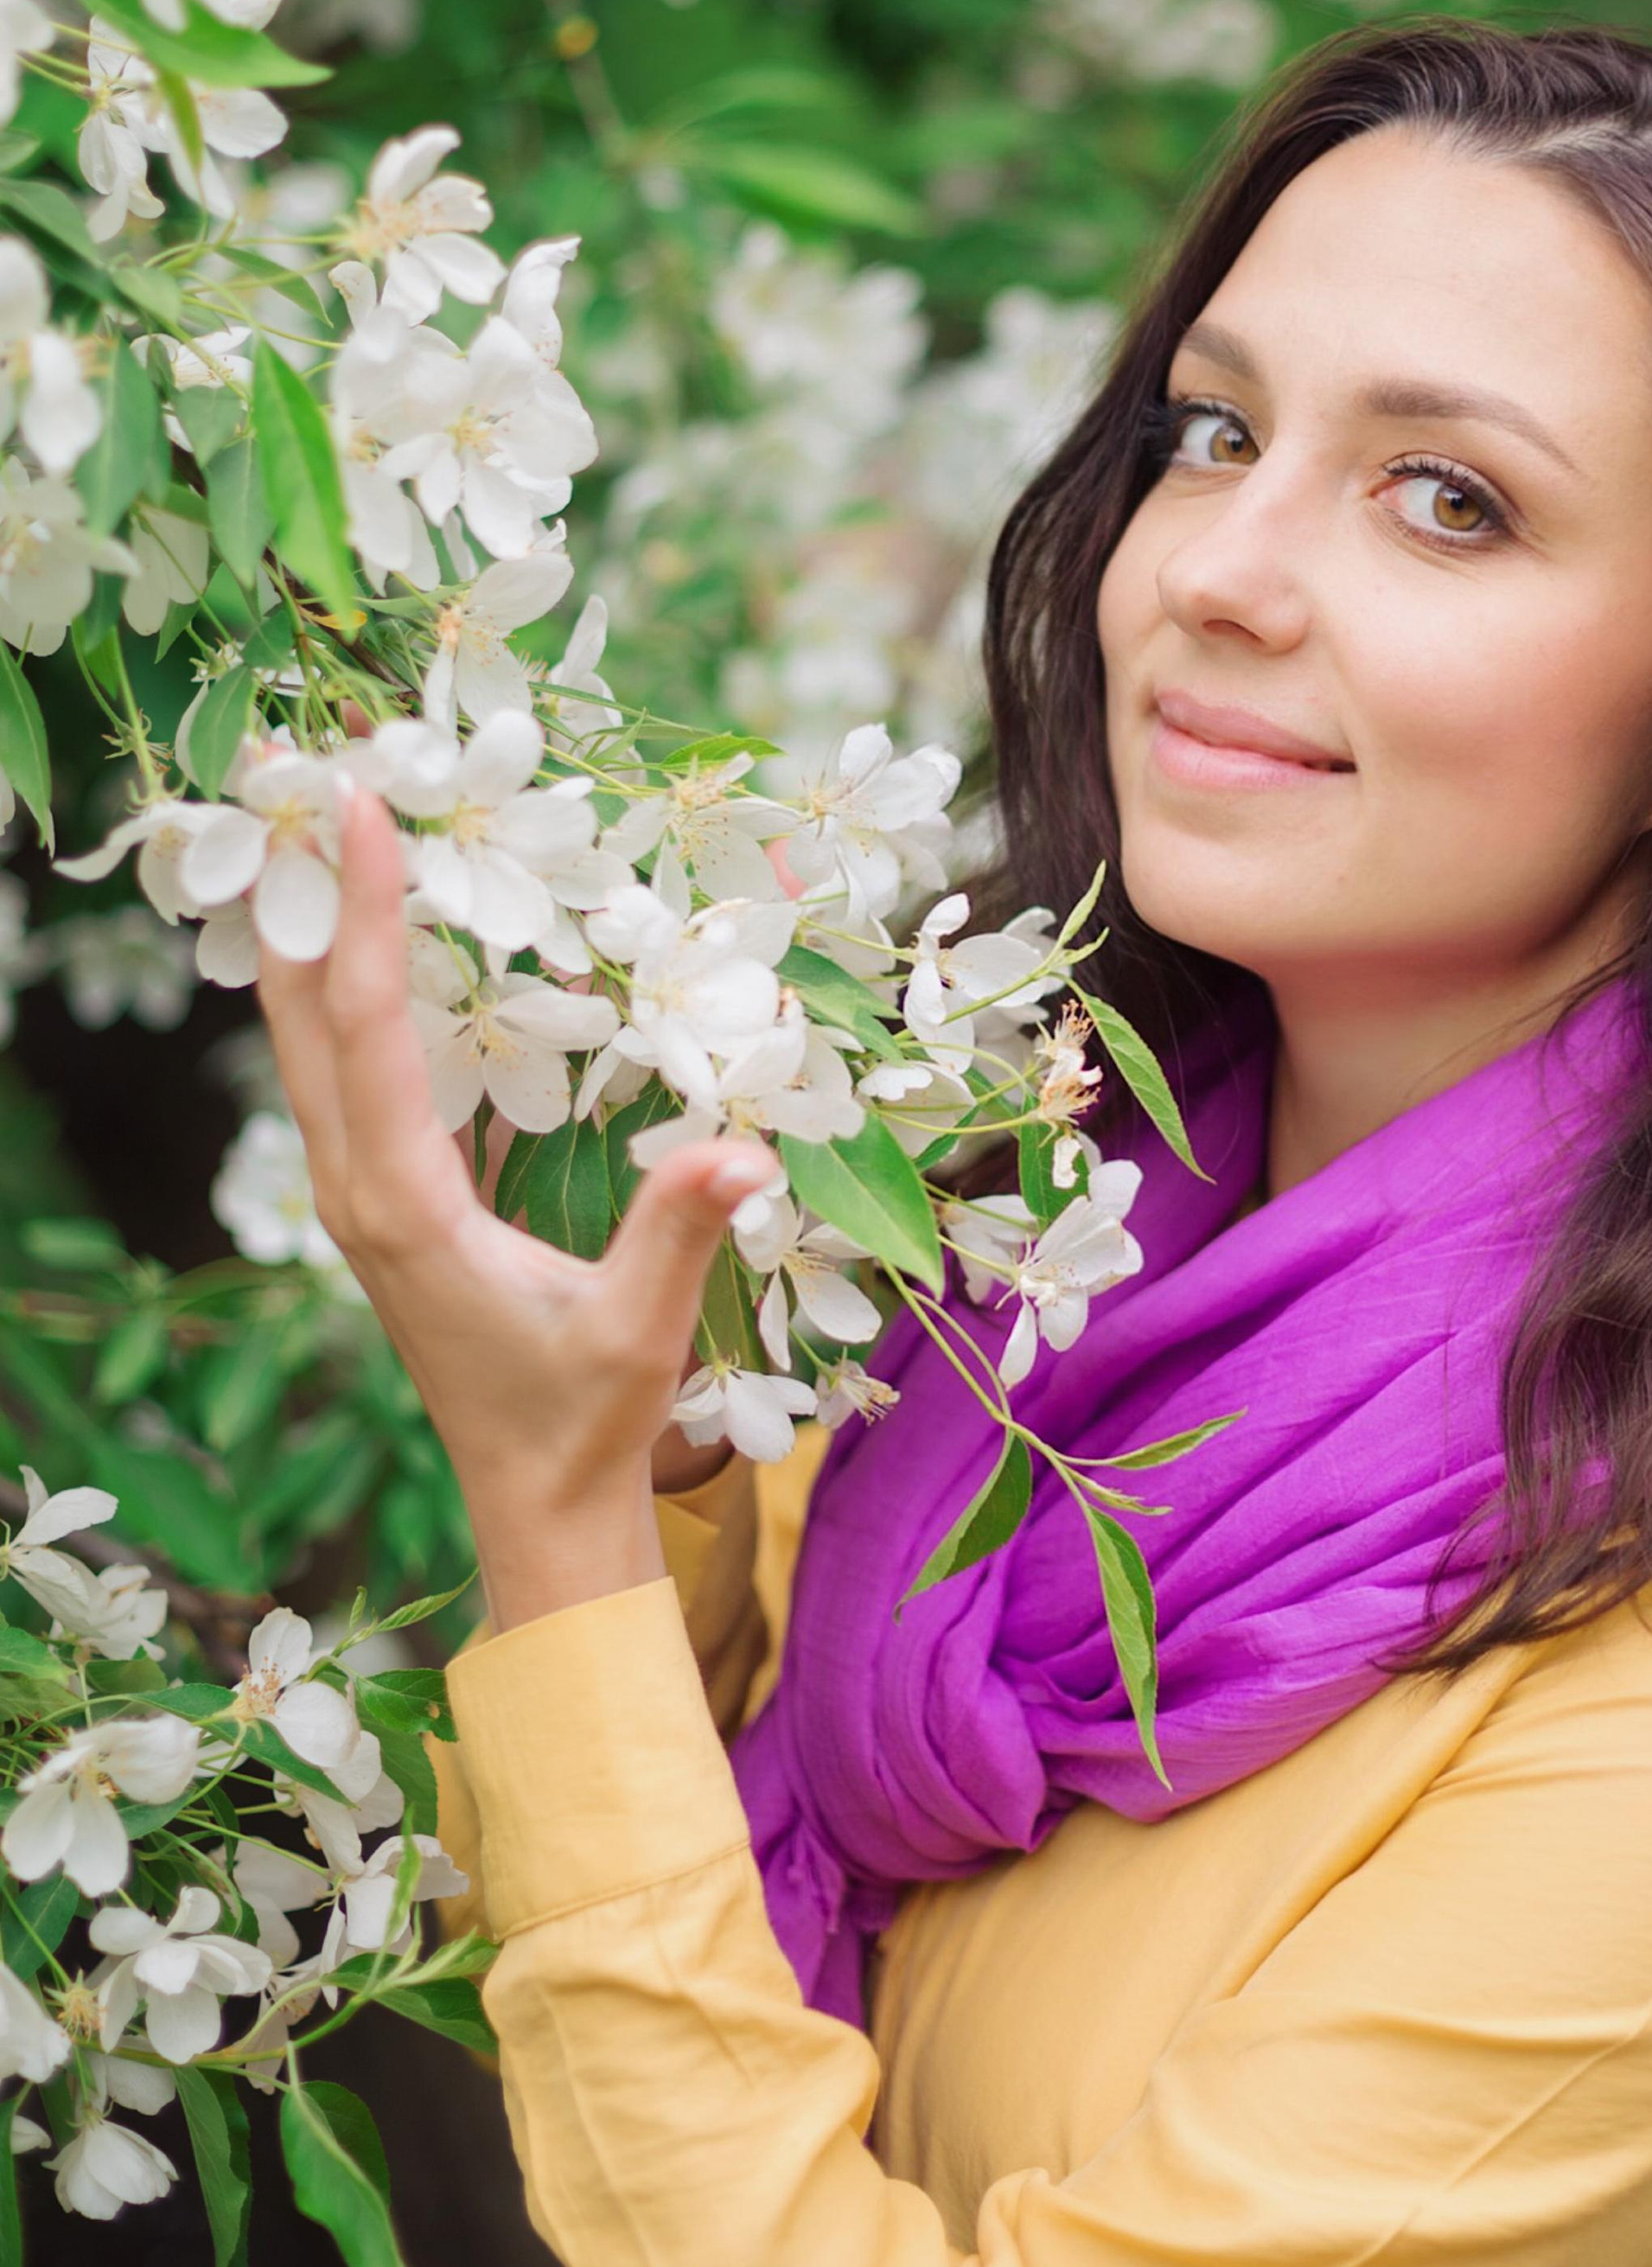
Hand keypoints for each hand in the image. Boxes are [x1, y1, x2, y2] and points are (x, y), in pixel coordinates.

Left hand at [258, 783, 776, 1634]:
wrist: (536, 1503)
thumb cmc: (584, 1418)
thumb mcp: (639, 1330)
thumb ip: (679, 1230)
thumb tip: (741, 1150)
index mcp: (400, 1204)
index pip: (365, 1025)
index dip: (361, 908)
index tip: (359, 802)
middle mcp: (356, 1186)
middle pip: (296, 1008)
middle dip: (296, 885)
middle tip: (309, 763)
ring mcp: (361, 1191)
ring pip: (306, 1033)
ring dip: (310, 925)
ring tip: (323, 816)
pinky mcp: (386, 1195)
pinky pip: (343, 1065)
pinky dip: (344, 982)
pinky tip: (371, 928)